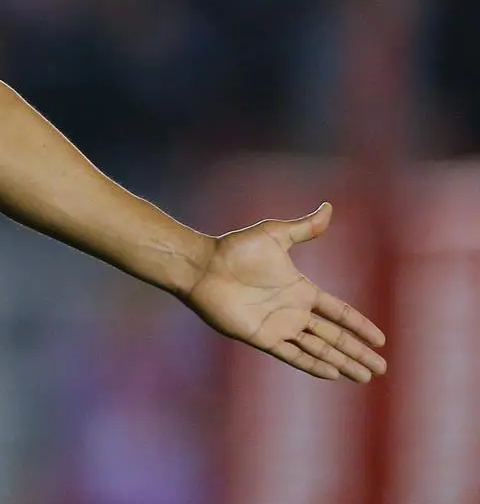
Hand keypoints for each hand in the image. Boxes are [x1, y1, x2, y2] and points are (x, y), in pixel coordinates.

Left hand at [183, 201, 387, 381]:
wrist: (203, 266)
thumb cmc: (235, 249)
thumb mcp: (275, 235)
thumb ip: (304, 227)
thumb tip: (329, 207)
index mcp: (301, 290)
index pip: (339, 312)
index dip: (360, 326)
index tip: (381, 340)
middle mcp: (293, 311)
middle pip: (335, 337)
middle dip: (358, 352)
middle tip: (381, 369)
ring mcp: (279, 326)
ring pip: (319, 350)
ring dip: (342, 363)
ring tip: (364, 377)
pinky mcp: (262, 337)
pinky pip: (293, 355)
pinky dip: (313, 365)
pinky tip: (333, 374)